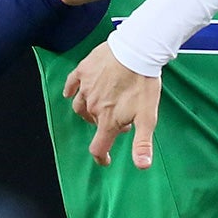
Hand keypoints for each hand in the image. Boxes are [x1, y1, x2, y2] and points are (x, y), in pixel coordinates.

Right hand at [65, 42, 161, 167]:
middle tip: (121, 119)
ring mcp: (86, 88)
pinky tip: (70, 92)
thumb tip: (142, 166)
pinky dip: (70, 90)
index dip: (101, 157)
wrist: (136, 51)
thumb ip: (142, 142)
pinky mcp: (83, 70)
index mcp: (108, 120)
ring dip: (89, 111)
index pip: (98, 147)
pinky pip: (71, 83)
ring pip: (80, 105)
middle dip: (105, 125)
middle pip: (93, 124)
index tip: (106, 160)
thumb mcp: (148, 116)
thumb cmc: (143, 83)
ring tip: (101, 107)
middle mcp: (93, 107)